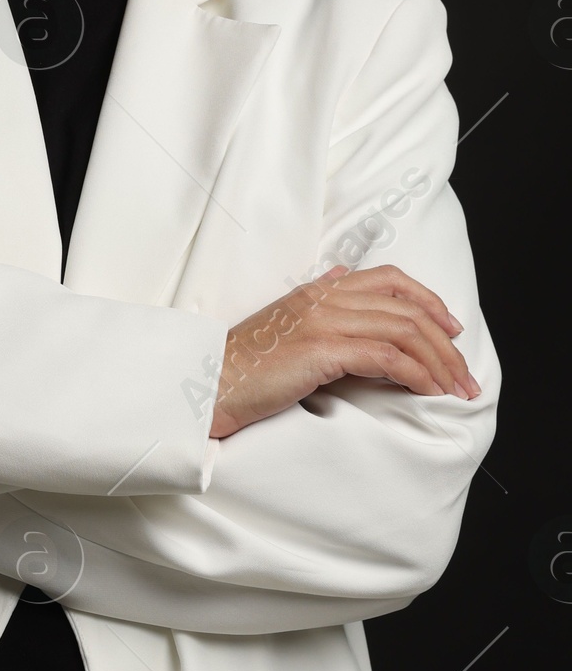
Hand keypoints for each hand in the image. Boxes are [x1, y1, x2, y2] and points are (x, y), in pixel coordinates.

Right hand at [210, 264, 480, 439]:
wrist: (207, 385)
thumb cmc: (242, 367)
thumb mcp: (281, 323)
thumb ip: (315, 300)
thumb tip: (341, 279)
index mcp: (317, 291)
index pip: (389, 279)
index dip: (428, 300)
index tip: (450, 329)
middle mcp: (323, 298)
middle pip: (405, 309)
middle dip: (444, 343)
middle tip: (463, 374)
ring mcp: (322, 321)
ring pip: (403, 331)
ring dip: (438, 363)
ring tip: (454, 389)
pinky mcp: (321, 350)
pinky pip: (386, 356)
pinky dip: (416, 374)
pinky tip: (427, 391)